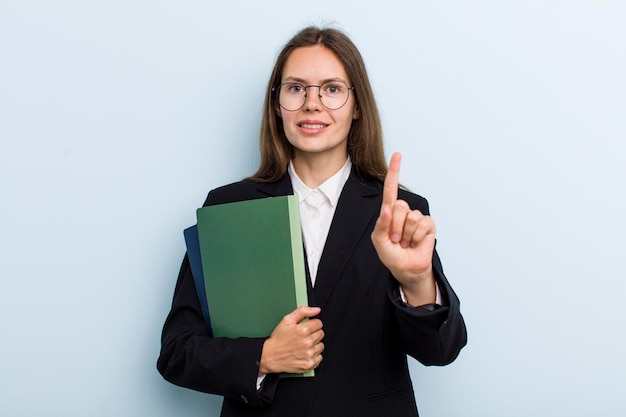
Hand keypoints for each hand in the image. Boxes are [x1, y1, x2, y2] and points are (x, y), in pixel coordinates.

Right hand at [259, 306, 323, 374]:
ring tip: (303, 345)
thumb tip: (316, 310)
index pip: (319, 323)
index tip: (307, 327)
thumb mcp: (287, 320)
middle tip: (303, 337)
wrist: (269, 357)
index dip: (312, 324)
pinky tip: (304, 353)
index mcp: (303, 330)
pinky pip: (319, 357)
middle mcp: (307, 343)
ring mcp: (309, 354)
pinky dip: (313, 356)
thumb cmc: (277, 339)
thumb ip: (302, 311)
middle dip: (313, 334)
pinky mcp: (309, 364)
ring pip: (321, 346)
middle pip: (321, 334)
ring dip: (314, 345)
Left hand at [371, 152, 436, 304]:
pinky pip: (422, 224)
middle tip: (396, 239)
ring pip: (411, 217)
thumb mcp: (379, 242)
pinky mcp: (429, 225)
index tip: (398, 155)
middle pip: (399, 206)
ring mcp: (417, 217)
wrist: (407, 269)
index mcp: (389, 212)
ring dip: (406, 234)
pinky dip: (417, 237)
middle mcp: (404, 211)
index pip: (391, 189)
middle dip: (395, 226)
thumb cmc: (391, 255)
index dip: (394, 171)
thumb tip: (387, 209)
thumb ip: (380, 226)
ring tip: (405, 242)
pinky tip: (415, 243)